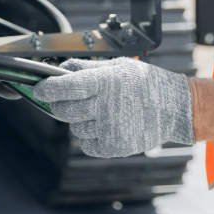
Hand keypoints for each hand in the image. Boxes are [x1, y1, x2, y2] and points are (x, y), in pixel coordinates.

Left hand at [33, 57, 194, 157]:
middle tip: (65, 100)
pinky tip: (103, 125)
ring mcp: (109, 128)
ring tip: (98, 111)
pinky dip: (89, 137)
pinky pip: (87, 144)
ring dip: (79, 120)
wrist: (174, 106)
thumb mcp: (119, 66)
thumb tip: (63, 68)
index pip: (66, 86)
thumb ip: (89, 67)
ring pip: (75, 128)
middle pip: (65, 110)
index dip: (48, 88)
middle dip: (59, 105)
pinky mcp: (114, 146)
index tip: (39, 89)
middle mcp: (105, 105)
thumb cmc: (146, 83)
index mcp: (105, 82)